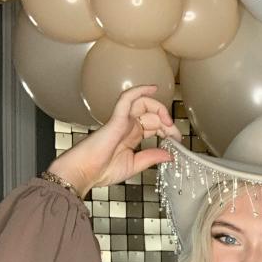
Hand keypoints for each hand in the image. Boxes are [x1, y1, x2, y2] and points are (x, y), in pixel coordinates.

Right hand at [47, 86, 182, 197]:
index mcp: (131, 136)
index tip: (177, 140)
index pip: (153, 125)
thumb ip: (151, 157)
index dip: (168, 129)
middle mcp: (127, 125)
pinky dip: (140, 91)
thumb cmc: (102, 171)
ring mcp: (121, 120)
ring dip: (159, 109)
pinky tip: (153, 88)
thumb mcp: (134, 165)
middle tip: (176, 134)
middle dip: (167, 122)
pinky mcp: (116, 119)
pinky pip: (127, 98)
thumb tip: (169, 155)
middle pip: (152, 114)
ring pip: (143, 103)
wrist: (84, 173)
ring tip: (168, 121)